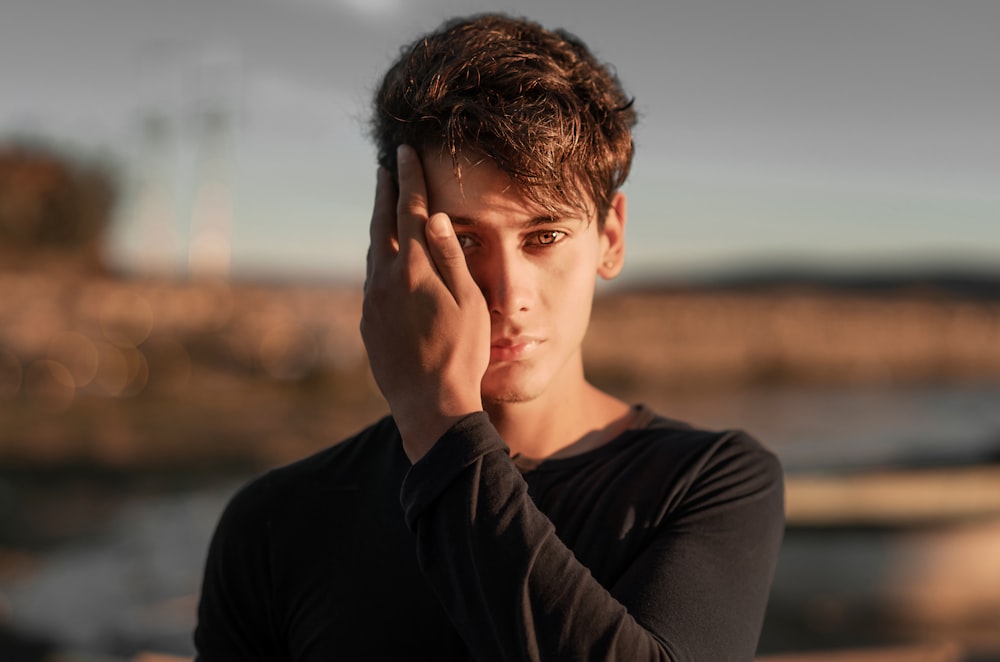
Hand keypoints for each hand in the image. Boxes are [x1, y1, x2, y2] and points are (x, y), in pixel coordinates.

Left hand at [361, 145, 489, 462]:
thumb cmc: (462, 356)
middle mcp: (384, 281)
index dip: (409, 177)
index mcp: (413, 270)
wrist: (430, 407)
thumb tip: (434, 217)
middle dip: (385, 191)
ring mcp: (371, 304)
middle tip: (385, 165)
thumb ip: (451, 258)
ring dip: (379, 225)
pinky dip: (379, 259)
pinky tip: (386, 259)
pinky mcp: (367, 324)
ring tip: (385, 205)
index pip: (410, 210)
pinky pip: (372, 280)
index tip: (404, 151)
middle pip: (382, 224)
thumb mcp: (470, 304)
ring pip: (373, 252)